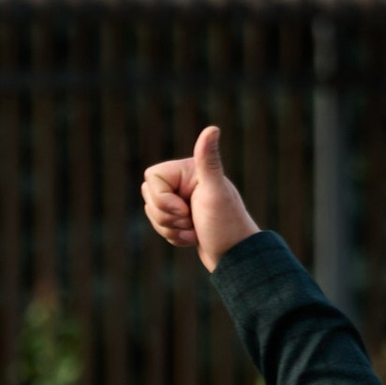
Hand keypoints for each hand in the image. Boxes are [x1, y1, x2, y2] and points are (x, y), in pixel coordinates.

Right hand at [141, 123, 260, 271]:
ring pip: (152, 212)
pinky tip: (194, 237)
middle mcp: (185, 181)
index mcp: (190, 170)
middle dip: (166, 216)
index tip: (185, 209)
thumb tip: (213, 128)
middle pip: (149, 196)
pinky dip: (174, 237)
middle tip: (191, 219)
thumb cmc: (226, 224)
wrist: (235, 256)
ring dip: (170, 229)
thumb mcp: (215, 192)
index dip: (162, 198)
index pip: (151, 177)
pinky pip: (160, 226)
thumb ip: (209, 161)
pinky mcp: (181, 217)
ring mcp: (182, 199)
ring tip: (194, 230)